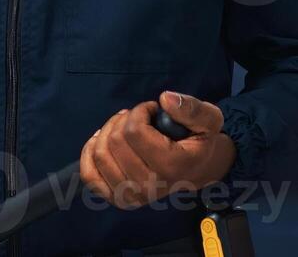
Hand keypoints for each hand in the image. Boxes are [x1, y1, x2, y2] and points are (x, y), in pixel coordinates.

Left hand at [79, 90, 236, 209]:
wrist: (197, 169)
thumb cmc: (199, 141)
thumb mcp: (209, 119)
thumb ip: (191, 108)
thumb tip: (164, 99)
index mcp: (170, 167)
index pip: (134, 131)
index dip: (140, 111)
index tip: (152, 110)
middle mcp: (148, 186)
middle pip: (114, 141)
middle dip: (124, 120)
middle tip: (139, 118)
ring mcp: (130, 195)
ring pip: (99, 153)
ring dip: (108, 132)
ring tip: (125, 128)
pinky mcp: (117, 198)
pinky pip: (89, 174)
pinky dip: (90, 153)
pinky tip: (102, 141)